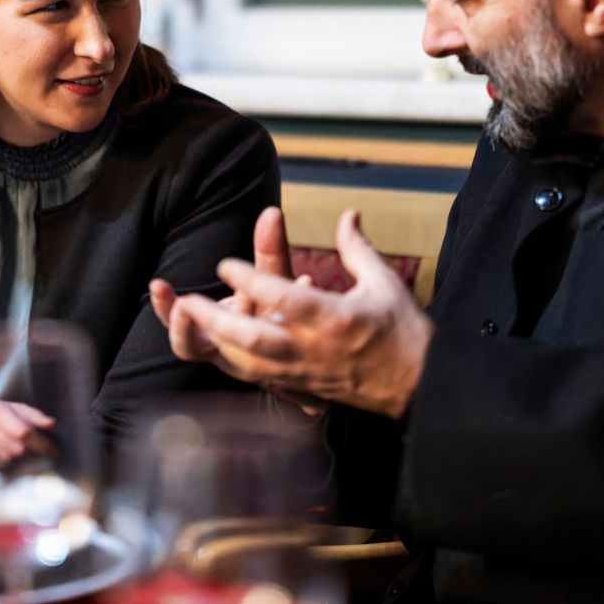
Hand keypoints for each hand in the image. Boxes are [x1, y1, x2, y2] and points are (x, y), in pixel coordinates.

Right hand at [0, 399, 55, 465]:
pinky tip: (2, 455)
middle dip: (29, 453)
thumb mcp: (12, 408)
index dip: (41, 444)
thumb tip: (52, 424)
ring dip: (15, 459)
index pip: (24, 432)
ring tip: (18, 453)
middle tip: (37, 453)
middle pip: (16, 448)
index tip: (54, 452)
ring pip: (4, 459)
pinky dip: (0, 462)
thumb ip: (33, 416)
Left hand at [165, 210, 433, 419]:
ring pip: (246, 365)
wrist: (418, 387)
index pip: (282, 298)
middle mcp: (312, 350)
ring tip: (190, 321)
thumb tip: (348, 214)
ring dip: (214, 343)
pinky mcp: (301, 390)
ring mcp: (303, 375)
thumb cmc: (402, 332)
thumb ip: (357, 249)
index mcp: (333, 319)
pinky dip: (232, 362)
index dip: (249, 280)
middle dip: (213, 321)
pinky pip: (256, 379)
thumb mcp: (384, 283)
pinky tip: (215, 346)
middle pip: (251, 340)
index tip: (224, 263)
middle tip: (185, 300)